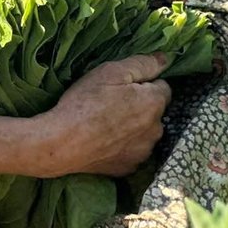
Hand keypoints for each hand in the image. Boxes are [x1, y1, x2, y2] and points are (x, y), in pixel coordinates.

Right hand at [35, 54, 171, 177]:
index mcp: (154, 103)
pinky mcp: (129, 168)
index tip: (121, 86)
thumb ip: (143, 63)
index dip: (142, 84)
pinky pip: (132, 151)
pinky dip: (123, 146)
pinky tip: (104, 141)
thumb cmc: (86, 102)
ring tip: (106, 123)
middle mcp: (156, 130)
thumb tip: (166, 59)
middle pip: (154, 111)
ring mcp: (143, 152)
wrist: (62, 143)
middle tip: (111, 103)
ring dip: (133, 127)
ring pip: (144, 133)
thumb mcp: (111, 71)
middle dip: (140, 106)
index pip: (163, 87)